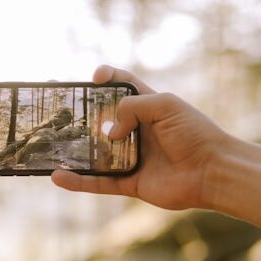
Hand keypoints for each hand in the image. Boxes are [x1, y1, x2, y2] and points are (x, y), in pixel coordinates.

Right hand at [51, 65, 229, 209]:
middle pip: (102, 120)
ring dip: (72, 150)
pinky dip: (78, 181)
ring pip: (95, 154)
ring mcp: (132, 158)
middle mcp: (137, 131)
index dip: (107, 79)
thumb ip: (132, 108)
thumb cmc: (195, 132)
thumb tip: (108, 131)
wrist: (213, 171)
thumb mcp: (164, 105)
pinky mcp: (130, 183)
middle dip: (79, 115)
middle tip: (54, 110)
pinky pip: (99, 182)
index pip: (122, 87)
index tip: (93, 78)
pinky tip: (57, 176)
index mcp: (148, 107)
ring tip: (47, 144)